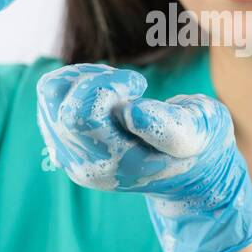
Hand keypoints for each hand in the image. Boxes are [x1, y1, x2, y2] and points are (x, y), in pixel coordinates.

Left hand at [36, 63, 251, 251]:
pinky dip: (74, 81)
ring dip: (82, 77)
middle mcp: (86, 166)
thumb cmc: (198, 145)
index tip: (139, 86)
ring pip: (49, 96)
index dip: (109, 86)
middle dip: (93, 78)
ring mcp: (71, 157)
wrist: (185, 174)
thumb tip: (130, 112)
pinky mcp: (63, 143)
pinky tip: (105, 90)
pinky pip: (49, 97)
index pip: (80, 114)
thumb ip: (173, 126)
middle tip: (128, 83)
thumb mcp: (202, 132)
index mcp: (119, 164)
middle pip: (60, 103)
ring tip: (117, 85)